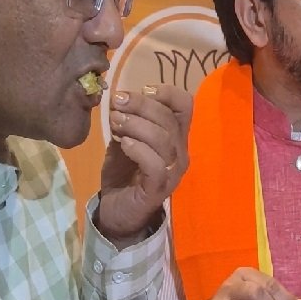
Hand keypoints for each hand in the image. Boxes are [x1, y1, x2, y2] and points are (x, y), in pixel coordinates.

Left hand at [96, 85, 192, 245]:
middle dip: (142, 105)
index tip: (143, 88)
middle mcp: (180, 152)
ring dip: (136, 125)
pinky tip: (123, 144)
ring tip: (115, 122)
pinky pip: (155, 164)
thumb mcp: (125, 139)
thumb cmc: (124, 173)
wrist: (117, 211)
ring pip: (163, 139)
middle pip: (170, 119)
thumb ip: (128, 121)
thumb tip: (121, 99)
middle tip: (117, 101)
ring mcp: (172, 171)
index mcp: (175, 136)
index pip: (185, 106)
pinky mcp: (159, 188)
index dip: (167, 92)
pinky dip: (138, 149)